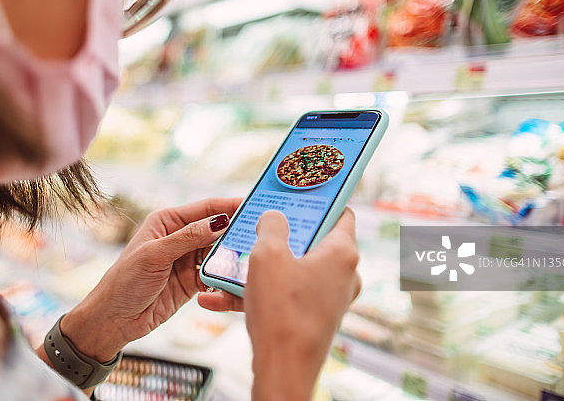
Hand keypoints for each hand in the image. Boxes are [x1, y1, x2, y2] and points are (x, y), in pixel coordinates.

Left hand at [57, 197, 242, 361]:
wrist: (114, 319)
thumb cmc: (124, 281)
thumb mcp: (155, 254)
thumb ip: (188, 238)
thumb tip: (219, 222)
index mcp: (168, 221)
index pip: (205, 208)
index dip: (229, 205)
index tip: (254, 204)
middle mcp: (180, 237)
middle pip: (217, 229)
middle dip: (236, 231)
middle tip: (261, 232)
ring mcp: (187, 260)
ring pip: (219, 252)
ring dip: (234, 254)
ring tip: (255, 254)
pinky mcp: (193, 281)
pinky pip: (216, 274)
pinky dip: (226, 275)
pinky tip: (239, 276)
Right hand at [245, 209, 360, 400]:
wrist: (283, 370)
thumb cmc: (282, 311)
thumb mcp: (267, 255)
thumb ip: (271, 226)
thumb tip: (274, 218)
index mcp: (342, 252)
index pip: (340, 212)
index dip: (319, 201)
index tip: (299, 193)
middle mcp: (344, 274)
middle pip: (313, 240)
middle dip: (281, 234)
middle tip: (258, 225)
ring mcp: (330, 298)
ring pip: (294, 270)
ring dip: (261, 267)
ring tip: (229, 263)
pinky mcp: (314, 317)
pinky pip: (285, 294)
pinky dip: (259, 292)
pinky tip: (219, 297)